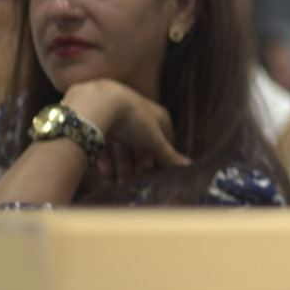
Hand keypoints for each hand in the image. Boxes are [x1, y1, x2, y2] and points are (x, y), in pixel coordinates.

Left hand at [62, 79, 189, 182]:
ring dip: (123, 169)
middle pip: (142, 149)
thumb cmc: (135, 118)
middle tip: (137, 185)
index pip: (164, 141)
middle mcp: (140, 120)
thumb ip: (169, 155)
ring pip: (123, 151)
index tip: (159, 176)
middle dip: (139, 168)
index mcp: (158, 118)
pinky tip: (108, 175)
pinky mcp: (101, 128)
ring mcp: (119, 124)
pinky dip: (107, 163)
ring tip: (121, 185)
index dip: (162, 159)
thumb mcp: (155, 139)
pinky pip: (106, 149)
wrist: (100, 104)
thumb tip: (189, 166)